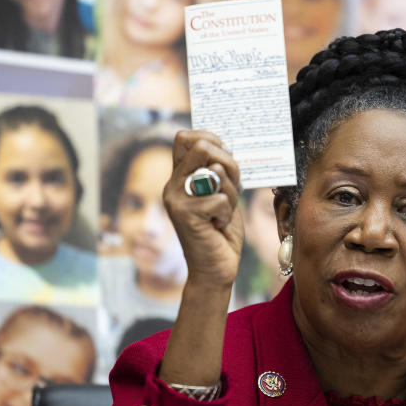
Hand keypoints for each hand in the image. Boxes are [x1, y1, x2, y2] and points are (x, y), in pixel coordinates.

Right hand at [163, 130, 244, 289]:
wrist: (215, 268)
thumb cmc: (220, 230)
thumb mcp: (222, 194)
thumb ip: (218, 172)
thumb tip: (224, 148)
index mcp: (179, 177)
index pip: (185, 138)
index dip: (209, 138)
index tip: (225, 156)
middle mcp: (173, 184)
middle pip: (202, 147)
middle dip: (228, 163)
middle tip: (232, 186)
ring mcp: (176, 199)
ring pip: (216, 173)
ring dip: (231, 193)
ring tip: (223, 212)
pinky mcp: (185, 214)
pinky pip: (221, 199)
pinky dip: (227, 213)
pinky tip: (218, 226)